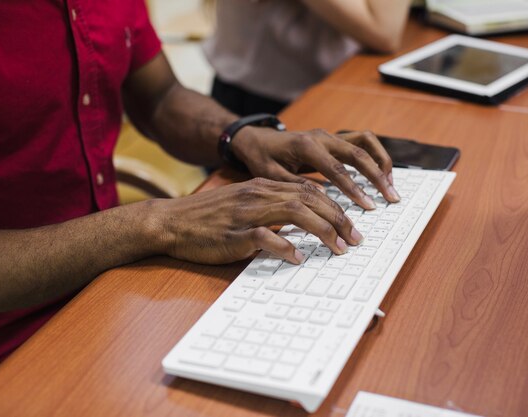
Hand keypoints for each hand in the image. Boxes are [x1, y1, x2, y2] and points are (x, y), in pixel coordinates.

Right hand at [152, 178, 363, 264]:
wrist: (171, 221)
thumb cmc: (207, 217)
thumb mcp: (242, 205)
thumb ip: (270, 209)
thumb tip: (299, 226)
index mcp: (262, 186)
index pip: (309, 190)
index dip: (335, 206)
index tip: (351, 223)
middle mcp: (259, 194)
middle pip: (309, 199)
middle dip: (338, 218)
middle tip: (356, 238)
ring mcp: (247, 213)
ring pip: (295, 213)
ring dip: (323, 231)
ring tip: (339, 248)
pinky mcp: (235, 234)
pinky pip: (266, 237)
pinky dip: (285, 247)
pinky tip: (298, 258)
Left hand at [230, 127, 399, 209]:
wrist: (257, 139)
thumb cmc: (261, 158)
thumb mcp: (270, 175)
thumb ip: (295, 184)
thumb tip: (322, 197)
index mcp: (305, 146)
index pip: (336, 169)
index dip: (354, 188)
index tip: (367, 205)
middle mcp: (321, 137)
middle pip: (358, 153)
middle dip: (377, 176)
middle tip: (391, 197)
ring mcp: (330, 135)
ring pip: (366, 142)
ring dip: (381, 162)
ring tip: (390, 185)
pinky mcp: (334, 138)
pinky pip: (361, 141)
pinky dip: (375, 155)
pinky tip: (381, 174)